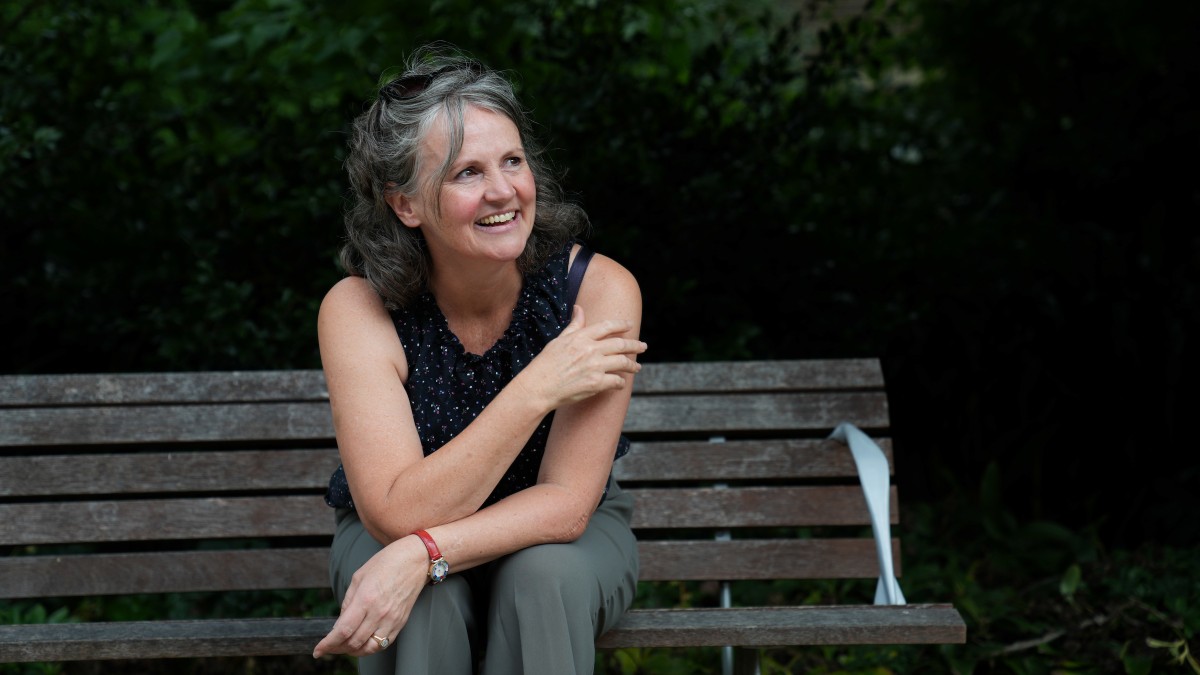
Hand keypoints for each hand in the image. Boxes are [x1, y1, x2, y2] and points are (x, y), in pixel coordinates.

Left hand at [312, 535, 428, 658]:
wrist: (416, 559)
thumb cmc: (387, 562)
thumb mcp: (359, 577)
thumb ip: (347, 602)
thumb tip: (340, 623)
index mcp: (366, 599)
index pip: (342, 631)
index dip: (327, 644)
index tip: (318, 650)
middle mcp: (379, 612)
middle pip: (353, 642)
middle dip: (336, 648)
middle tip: (328, 646)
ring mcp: (392, 619)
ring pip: (368, 648)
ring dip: (353, 651)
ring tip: (344, 647)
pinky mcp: (401, 622)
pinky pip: (383, 644)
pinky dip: (369, 648)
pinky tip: (362, 643)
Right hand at [518, 305, 646, 409]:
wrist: (539, 387)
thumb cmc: (546, 364)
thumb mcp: (559, 340)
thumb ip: (574, 325)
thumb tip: (579, 308)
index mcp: (581, 337)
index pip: (607, 326)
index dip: (622, 325)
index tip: (630, 326)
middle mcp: (590, 350)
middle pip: (620, 344)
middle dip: (635, 345)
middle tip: (643, 346)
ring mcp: (595, 367)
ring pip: (622, 362)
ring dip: (632, 365)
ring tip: (637, 367)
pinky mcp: (596, 383)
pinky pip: (616, 381)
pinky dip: (621, 382)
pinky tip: (621, 383)